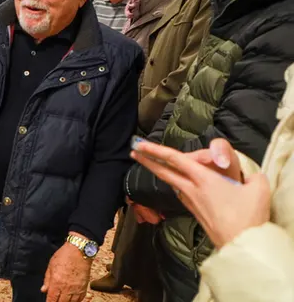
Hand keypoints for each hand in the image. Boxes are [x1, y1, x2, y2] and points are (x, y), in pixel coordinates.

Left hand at [41, 235, 91, 301]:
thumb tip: (44, 290)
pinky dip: (75, 301)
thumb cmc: (64, 255)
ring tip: (63, 299)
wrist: (79, 250)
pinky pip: (80, 299)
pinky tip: (72, 299)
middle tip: (55, 300)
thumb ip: (47, 279)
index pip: (52, 299)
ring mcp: (76, 289)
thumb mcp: (51, 266)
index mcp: (57, 282)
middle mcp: (67, 288)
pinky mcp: (84, 287)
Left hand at [131, 140, 270, 246]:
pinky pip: (183, 193)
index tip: (139, 145)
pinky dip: (179, 185)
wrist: (241, 245)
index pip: (175, 159)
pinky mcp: (195, 213)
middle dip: (147, 160)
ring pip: (173, 183)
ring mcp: (191, 202)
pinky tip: (181, 185)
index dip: (156, 150)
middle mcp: (192, 189)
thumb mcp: (258, 188)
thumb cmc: (248, 216)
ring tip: (156, 165)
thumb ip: (252, 176)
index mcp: (203, 179)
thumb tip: (250, 176)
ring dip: (164, 173)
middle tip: (133, 152)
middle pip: (164, 172)